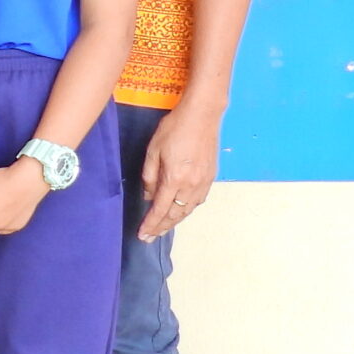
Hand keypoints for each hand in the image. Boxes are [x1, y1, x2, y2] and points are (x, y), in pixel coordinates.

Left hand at [139, 103, 219, 240]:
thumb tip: (148, 196)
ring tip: (163, 229)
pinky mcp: (210, 177)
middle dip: (161, 228)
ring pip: (188, 210)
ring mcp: (203, 182)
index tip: (142, 235)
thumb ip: (149, 176)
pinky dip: (187, 210)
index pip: (160, 209)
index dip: (151, 224)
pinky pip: (198, 201)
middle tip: (150, 237)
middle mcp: (191, 185)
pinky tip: (181, 211)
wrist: (202, 115)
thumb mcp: (153, 150)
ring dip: (175, 221)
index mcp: (175, 179)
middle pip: (175, 214)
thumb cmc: (174, 129)